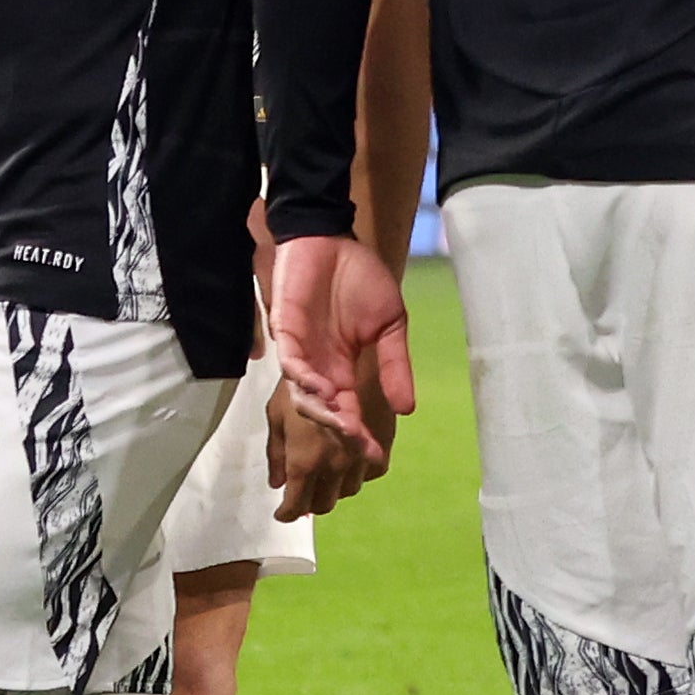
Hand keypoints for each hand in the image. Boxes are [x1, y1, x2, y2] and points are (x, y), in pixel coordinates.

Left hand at [266, 367, 388, 519]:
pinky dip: (357, 472)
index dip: (288, 513)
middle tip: (301, 494)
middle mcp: (335, 465)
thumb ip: (276, 452)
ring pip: (348, 490)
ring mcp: (360, 458)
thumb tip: (276, 483)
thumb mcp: (276, 413)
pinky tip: (346, 460)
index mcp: (305, 461)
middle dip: (310, 503)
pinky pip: (369, 473)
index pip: (297, 504)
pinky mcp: (381, 446)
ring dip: (334, 487)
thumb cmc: (302, 379)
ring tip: (322, 476)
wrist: (351, 356)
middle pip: (324, 502)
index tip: (283, 513)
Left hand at [271, 231, 414, 447]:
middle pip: (324, 414)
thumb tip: (408, 408)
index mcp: (342, 371)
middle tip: (360, 444)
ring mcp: (300, 351)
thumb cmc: (359, 279)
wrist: (333, 238)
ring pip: (303, 396)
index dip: (359, 437)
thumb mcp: (390, 324)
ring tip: (345, 424)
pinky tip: (324, 390)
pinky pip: (291, 363)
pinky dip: (305, 379)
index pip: (349, 414)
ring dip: (323, 413)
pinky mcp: (285, 330)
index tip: (376, 456)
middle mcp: (318, 369)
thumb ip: (395, 364)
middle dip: (341, 433)